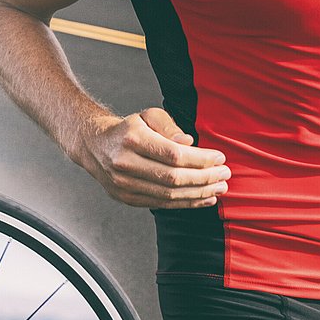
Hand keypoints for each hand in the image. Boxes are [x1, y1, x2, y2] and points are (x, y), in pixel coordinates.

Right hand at [77, 107, 229, 209]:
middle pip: (173, 177)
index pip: (173, 154)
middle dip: (204, 178)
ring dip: (199, 193)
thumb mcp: (148, 116)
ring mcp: (123, 184)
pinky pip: (161, 203)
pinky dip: (185, 203)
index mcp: (131, 138)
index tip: (220, 158)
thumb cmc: (129, 129)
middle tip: (225, 175)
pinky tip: (204, 198)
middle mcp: (124, 163)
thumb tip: (189, 143)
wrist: (94, 146)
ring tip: (219, 188)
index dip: (201, 159)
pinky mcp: (126, 198)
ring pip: (168, 194)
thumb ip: (170, 126)